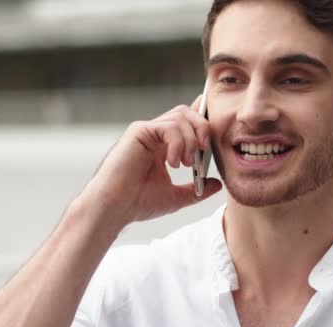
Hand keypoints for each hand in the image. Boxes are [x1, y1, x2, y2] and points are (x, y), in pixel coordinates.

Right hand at [81, 96, 222, 229]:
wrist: (114, 208)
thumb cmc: (137, 203)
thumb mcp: (176, 197)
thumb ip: (197, 189)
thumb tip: (217, 184)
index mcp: (163, 146)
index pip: (188, 123)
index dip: (203, 125)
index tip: (210, 144)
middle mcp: (154, 135)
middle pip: (187, 112)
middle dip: (202, 127)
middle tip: (203, 149)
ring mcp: (146, 131)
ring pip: (180, 116)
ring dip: (190, 139)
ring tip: (186, 163)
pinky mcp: (139, 131)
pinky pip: (168, 126)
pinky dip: (178, 143)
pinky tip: (173, 163)